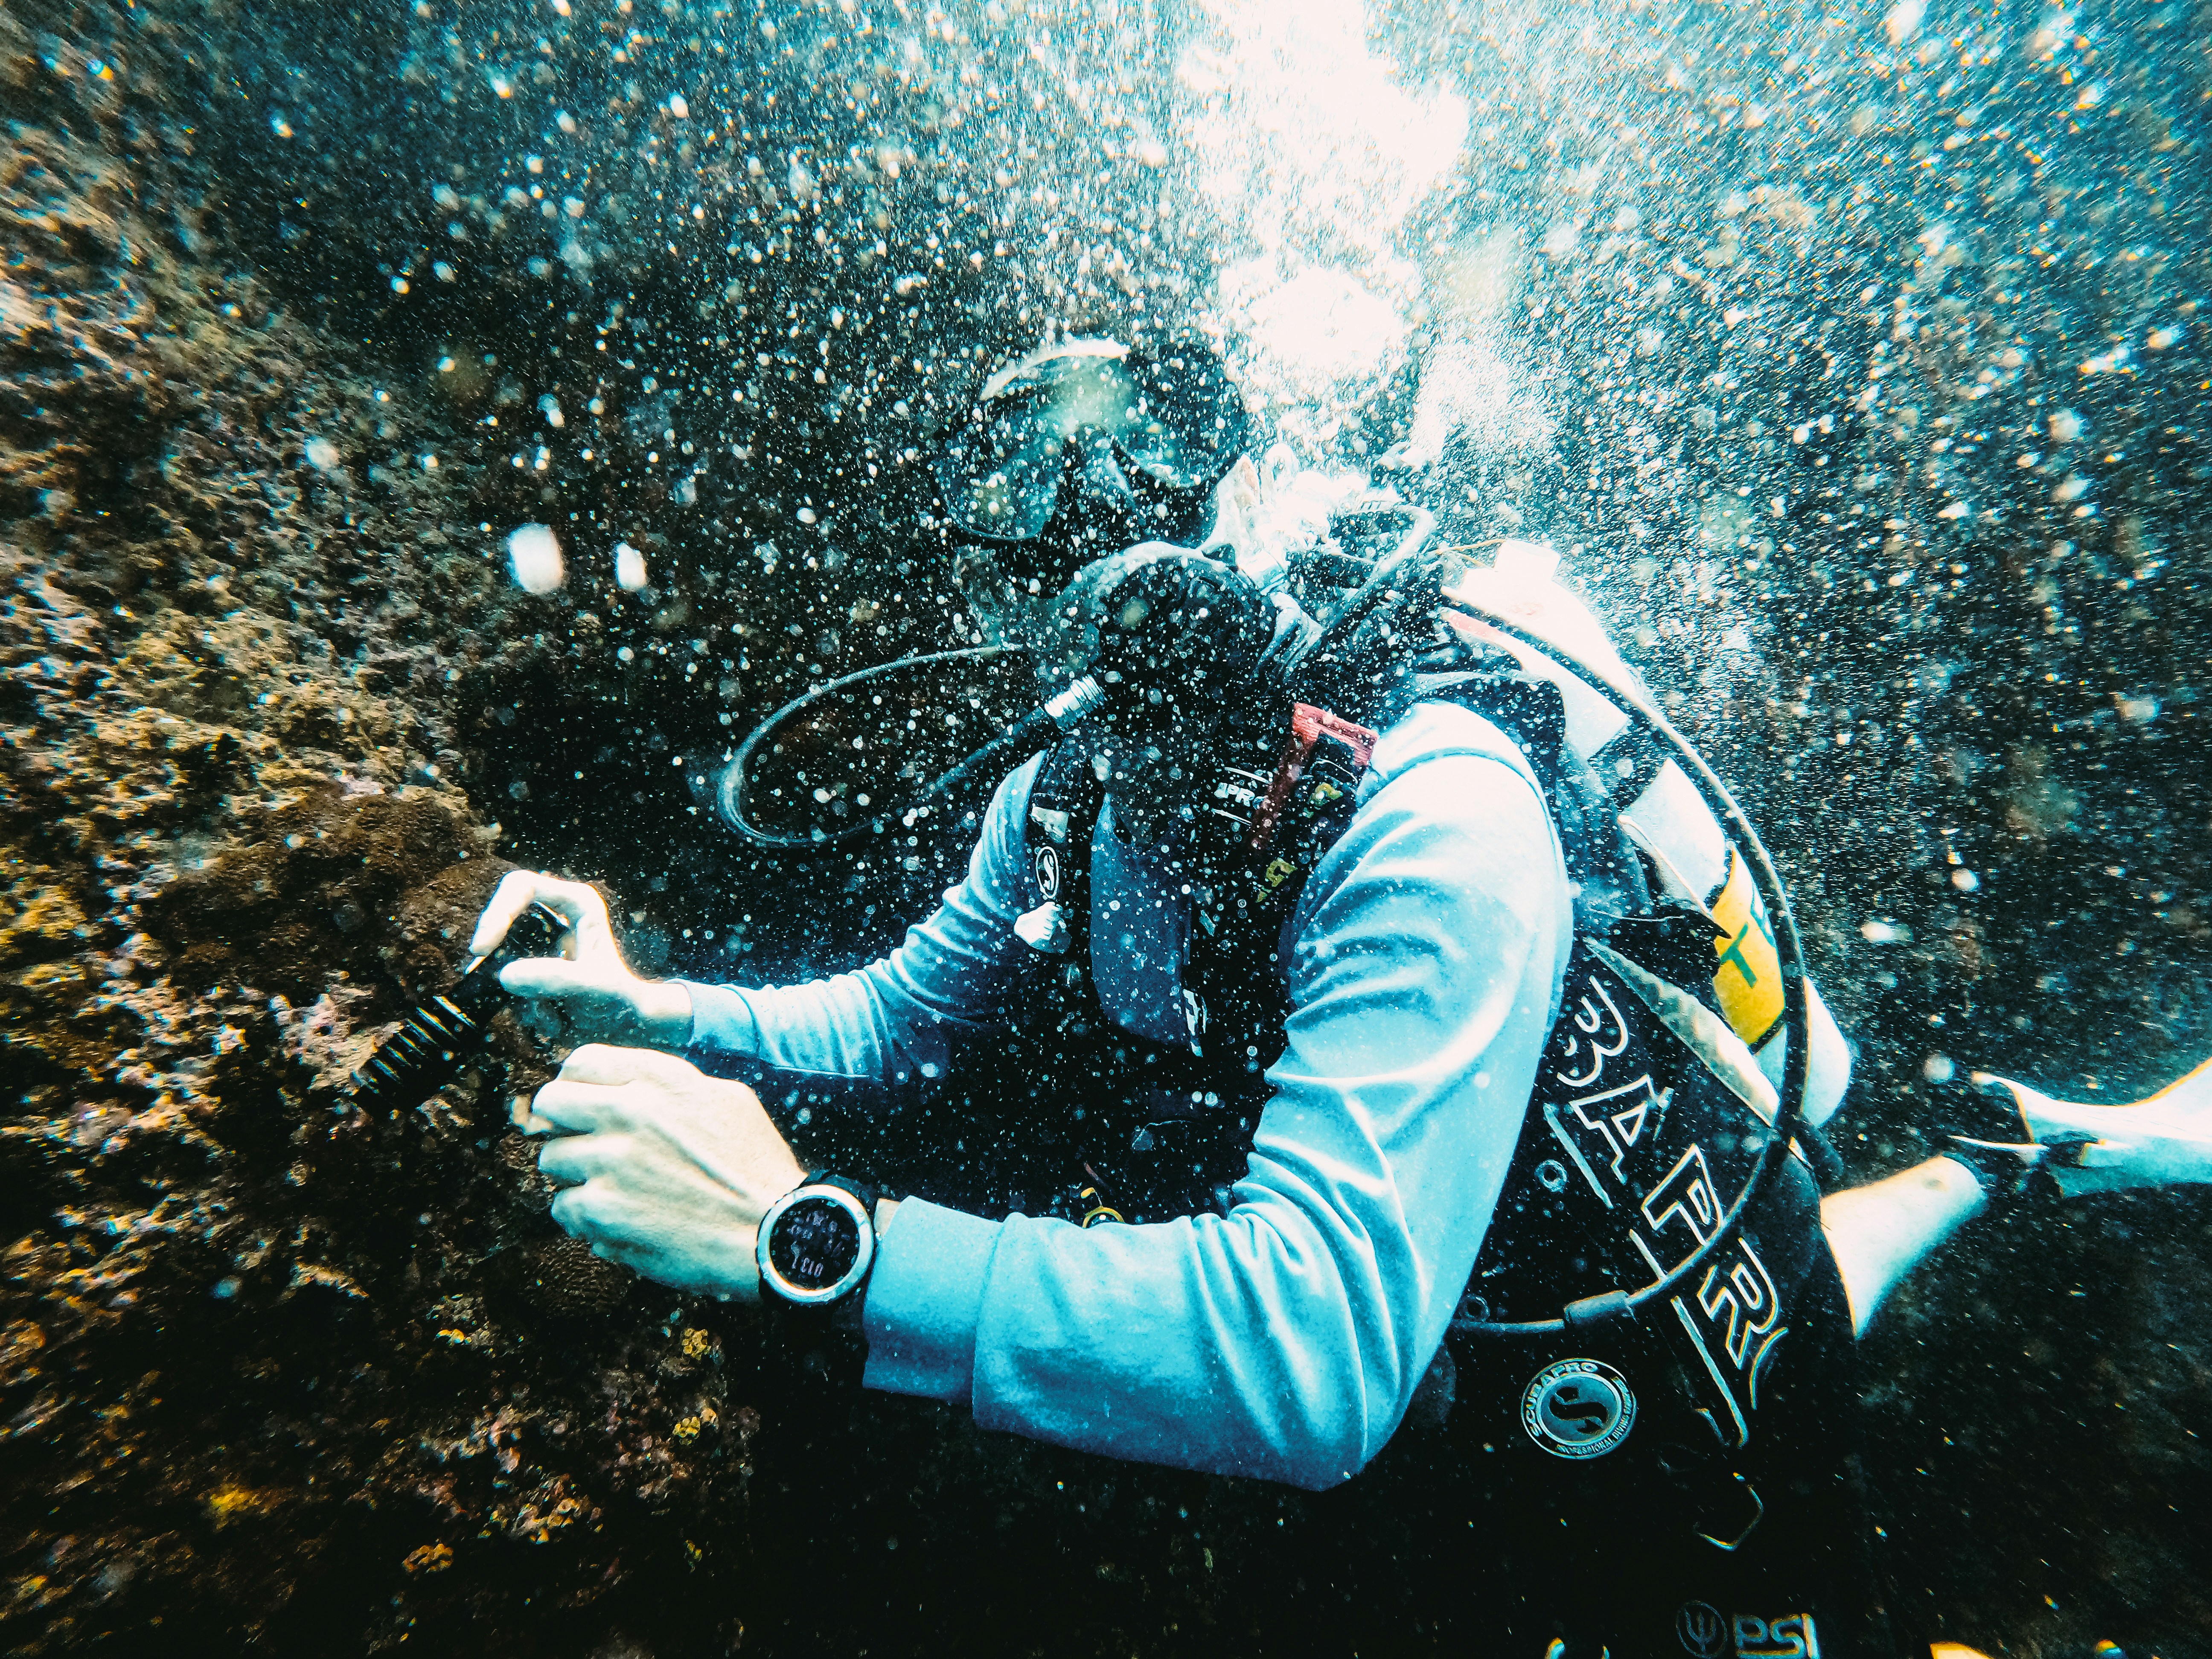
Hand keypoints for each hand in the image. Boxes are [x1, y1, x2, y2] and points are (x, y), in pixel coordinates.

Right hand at [470, 870, 693, 1050]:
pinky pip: (504, 977)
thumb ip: (555, 978)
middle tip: (499, 983)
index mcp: (576, 902)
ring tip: (550, 1012)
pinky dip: (520, 1003)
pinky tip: (550, 1016)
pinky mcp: (530, 964)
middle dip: (497, 953)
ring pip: (500, 953)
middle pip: (501, 915)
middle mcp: (556, 913)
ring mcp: (540, 939)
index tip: (483, 948)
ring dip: (515, 988)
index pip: (522, 887)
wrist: (624, 1027)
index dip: (496, 912)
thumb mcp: (592, 988)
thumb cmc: (617, 1001)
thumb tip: (506, 975)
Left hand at [522, 1044, 807, 1301]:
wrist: (771, 1230)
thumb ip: (672, 1086)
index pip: (582, 1062)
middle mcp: (629, 1111)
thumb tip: (630, 1088)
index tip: (582, 1105)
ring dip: (575, 1176)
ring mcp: (609, 1160)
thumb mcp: (726, 1100)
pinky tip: (617, 1222)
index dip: (575, 1085)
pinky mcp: (600, 1209)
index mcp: (661, 1080)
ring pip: (552, 1159)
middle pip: (551, 1104)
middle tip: (581, 1146)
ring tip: (610, 1191)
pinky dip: (584, 1219)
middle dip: (560, 1125)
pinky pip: (563, 1207)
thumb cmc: (756, 1167)